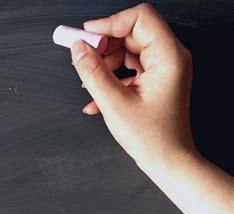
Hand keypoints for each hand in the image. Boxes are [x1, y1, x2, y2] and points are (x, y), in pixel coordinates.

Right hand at [71, 3, 195, 171]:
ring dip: (104, 64)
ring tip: (90, 85)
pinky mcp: (155, 79)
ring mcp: (163, 68)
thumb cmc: (152, 138)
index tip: (86, 35)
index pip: (139, 18)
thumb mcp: (114, 103)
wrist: (168, 161)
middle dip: (103, 47)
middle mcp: (169, 57)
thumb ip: (93, 72)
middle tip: (83, 60)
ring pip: (127, 50)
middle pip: (130, 33)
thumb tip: (78, 49)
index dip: (109, 23)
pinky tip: (97, 97)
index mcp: (168, 57)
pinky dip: (111, 77)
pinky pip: (129, 67)